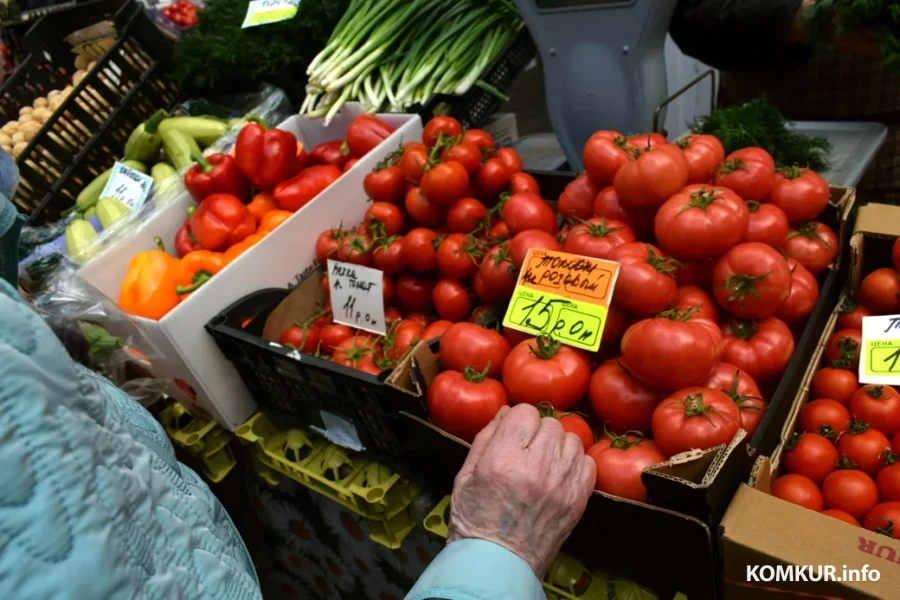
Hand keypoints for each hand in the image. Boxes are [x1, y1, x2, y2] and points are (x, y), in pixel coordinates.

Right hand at [447, 404, 594, 577]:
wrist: (498, 563)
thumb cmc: (475, 520)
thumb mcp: (465, 475)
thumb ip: (486, 438)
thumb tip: (506, 412)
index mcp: (504, 460)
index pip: (525, 412)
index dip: (518, 420)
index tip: (513, 433)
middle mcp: (536, 468)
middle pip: (550, 424)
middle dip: (537, 432)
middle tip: (527, 450)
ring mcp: (562, 485)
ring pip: (572, 440)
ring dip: (558, 446)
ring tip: (544, 462)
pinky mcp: (578, 500)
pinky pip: (587, 463)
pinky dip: (575, 464)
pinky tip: (559, 475)